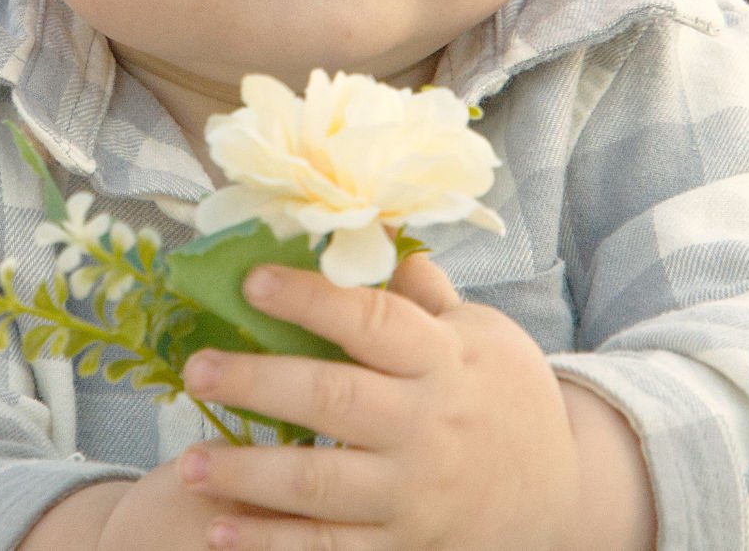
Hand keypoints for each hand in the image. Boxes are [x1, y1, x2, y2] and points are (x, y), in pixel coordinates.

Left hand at [173, 252, 585, 550]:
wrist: (560, 495)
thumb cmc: (506, 395)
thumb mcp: (481, 332)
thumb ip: (423, 291)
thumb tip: (372, 229)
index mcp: (443, 360)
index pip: (372, 321)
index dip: (311, 299)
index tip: (251, 280)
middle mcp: (425, 425)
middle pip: (334, 400)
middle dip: (260, 383)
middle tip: (197, 370)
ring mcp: (412, 493)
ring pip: (321, 485)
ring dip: (248, 475)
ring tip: (188, 462)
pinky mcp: (402, 546)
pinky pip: (330, 550)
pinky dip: (272, 544)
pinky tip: (219, 530)